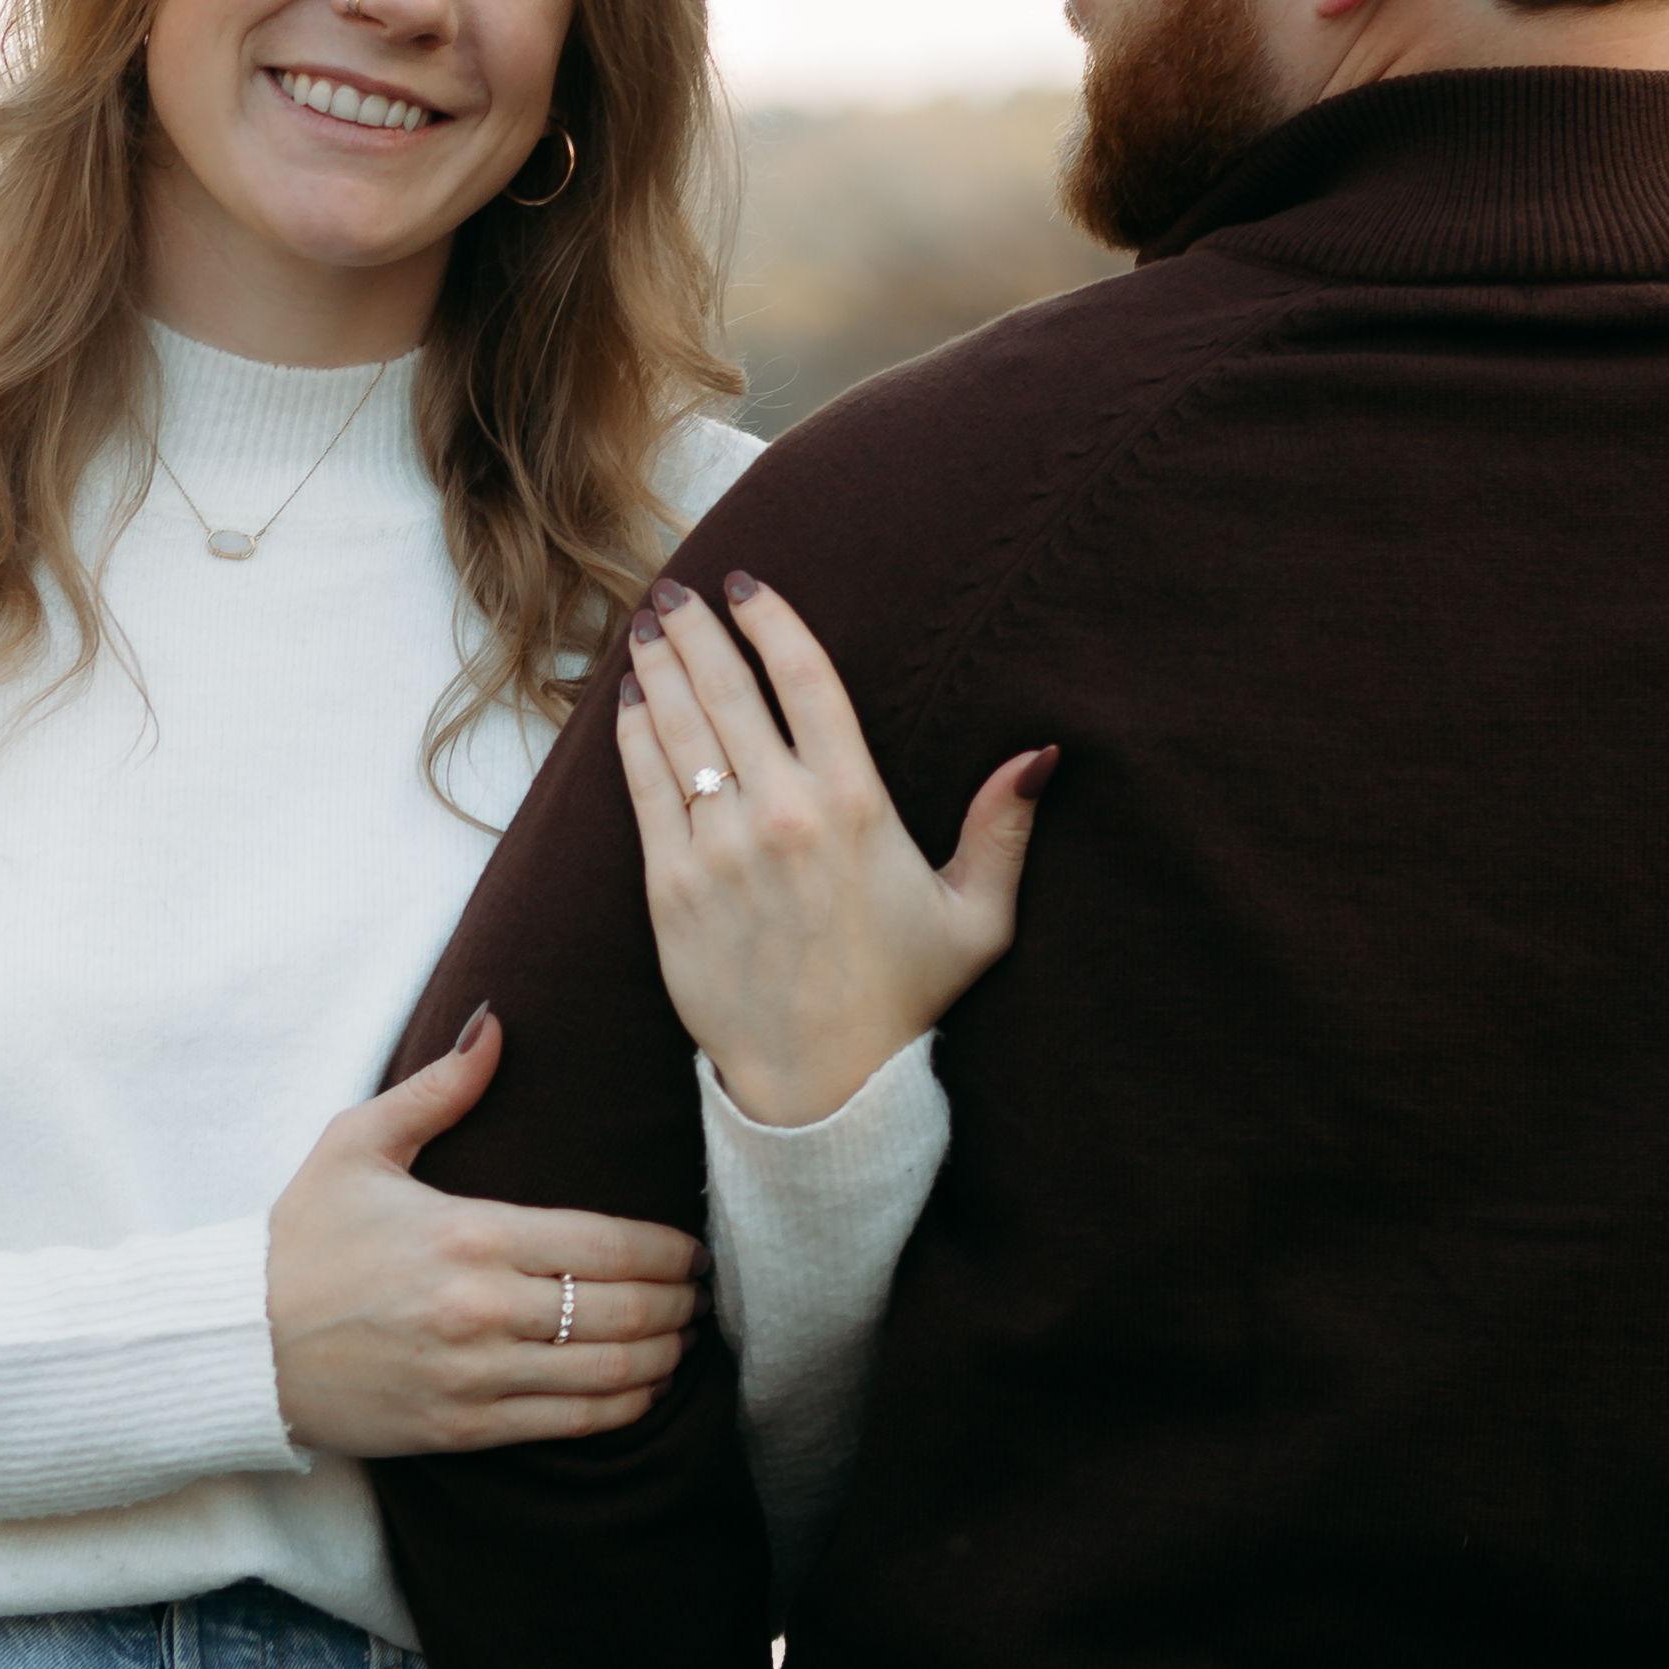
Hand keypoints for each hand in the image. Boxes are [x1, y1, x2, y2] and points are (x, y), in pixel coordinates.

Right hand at [267, 1009, 703, 1460]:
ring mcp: (474, 1375)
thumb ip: (440, 1088)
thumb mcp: (357, 1143)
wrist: (237, 1344)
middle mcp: (483, 1308)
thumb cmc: (301, 1240)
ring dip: (664, 1357)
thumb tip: (496, 1023)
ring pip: (608, 1371)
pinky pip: (568, 1423)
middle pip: (622, 1308)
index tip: (695, 1250)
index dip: (669, 1251)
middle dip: (679, 1303)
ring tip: (684, 1340)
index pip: (607, 1243)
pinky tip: (645, 1389)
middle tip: (702, 1294)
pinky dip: (622, 1406)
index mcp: (470, 1232)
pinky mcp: (461, 1429)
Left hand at [621, 576, 1053, 1130]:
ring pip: (677, 729)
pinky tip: (626, 701)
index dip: (772, 620)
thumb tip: (1042, 752)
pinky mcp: (669, 889)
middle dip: (697, 628)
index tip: (746, 584)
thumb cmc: (902, 997)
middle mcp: (781, 814)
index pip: (807, 679)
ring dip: (657, 667)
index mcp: (854, 806)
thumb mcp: (975, 918)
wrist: (819, 1084)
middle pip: (728, 689)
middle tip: (675, 590)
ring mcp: (718, 850)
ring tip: (645, 626)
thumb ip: (1002, 829)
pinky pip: (643, 789)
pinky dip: (631, 735)